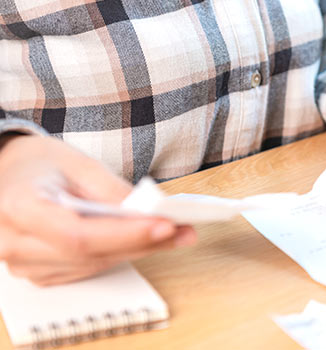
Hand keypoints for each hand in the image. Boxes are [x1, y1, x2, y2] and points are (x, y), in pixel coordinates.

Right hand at [0, 135, 195, 285]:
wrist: (12, 172)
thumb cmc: (41, 165)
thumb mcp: (78, 163)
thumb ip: (112, 190)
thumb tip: (149, 213)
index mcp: (17, 208)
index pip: (77, 235)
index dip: (124, 235)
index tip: (164, 225)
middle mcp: (13, 243)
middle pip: (89, 254)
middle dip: (142, 242)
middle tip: (183, 230)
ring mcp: (23, 264)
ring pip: (93, 265)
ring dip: (137, 251)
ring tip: (175, 234)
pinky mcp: (40, 273)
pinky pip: (88, 270)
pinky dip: (119, 255)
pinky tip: (145, 242)